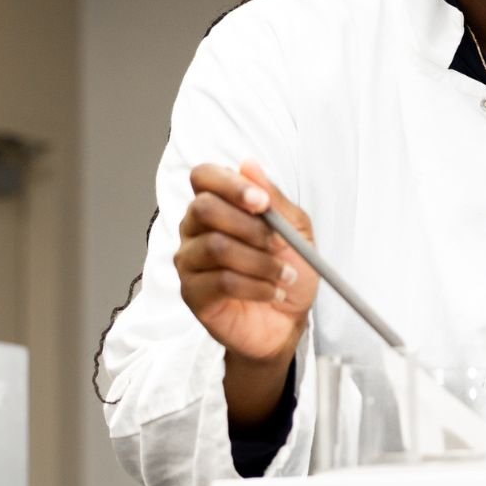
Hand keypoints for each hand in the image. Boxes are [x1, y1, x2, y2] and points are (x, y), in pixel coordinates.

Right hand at [175, 161, 318, 365]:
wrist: (289, 320)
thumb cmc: (289, 269)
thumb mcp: (295, 229)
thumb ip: (273, 198)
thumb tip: (249, 164)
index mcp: (218, 204)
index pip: (204, 176)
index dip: (230, 185)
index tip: (262, 202)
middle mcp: (194, 228)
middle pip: (204, 208)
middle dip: (251, 227)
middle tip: (281, 244)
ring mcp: (189, 261)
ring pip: (216, 247)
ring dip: (260, 261)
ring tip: (285, 274)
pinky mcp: (192, 294)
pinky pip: (220, 281)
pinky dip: (256, 287)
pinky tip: (273, 292)